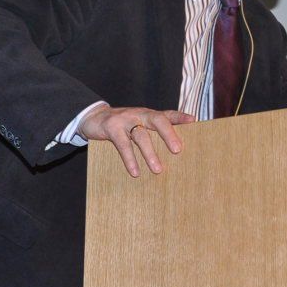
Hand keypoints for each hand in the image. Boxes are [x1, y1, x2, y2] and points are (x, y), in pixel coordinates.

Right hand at [80, 106, 195, 176]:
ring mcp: (126, 119)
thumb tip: (174, 152)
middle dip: (169, 134)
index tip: (193, 121)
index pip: (168, 114)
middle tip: (178, 150)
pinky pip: (123, 144)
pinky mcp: (111, 127)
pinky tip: (135, 172)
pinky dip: (130, 159)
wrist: (93, 118)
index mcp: (150, 115)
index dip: (180, 117)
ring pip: (141, 135)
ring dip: (150, 153)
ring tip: (158, 170)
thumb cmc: (123, 126)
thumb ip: (153, 135)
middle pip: (158, 120)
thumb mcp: (139, 126)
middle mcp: (140, 114)